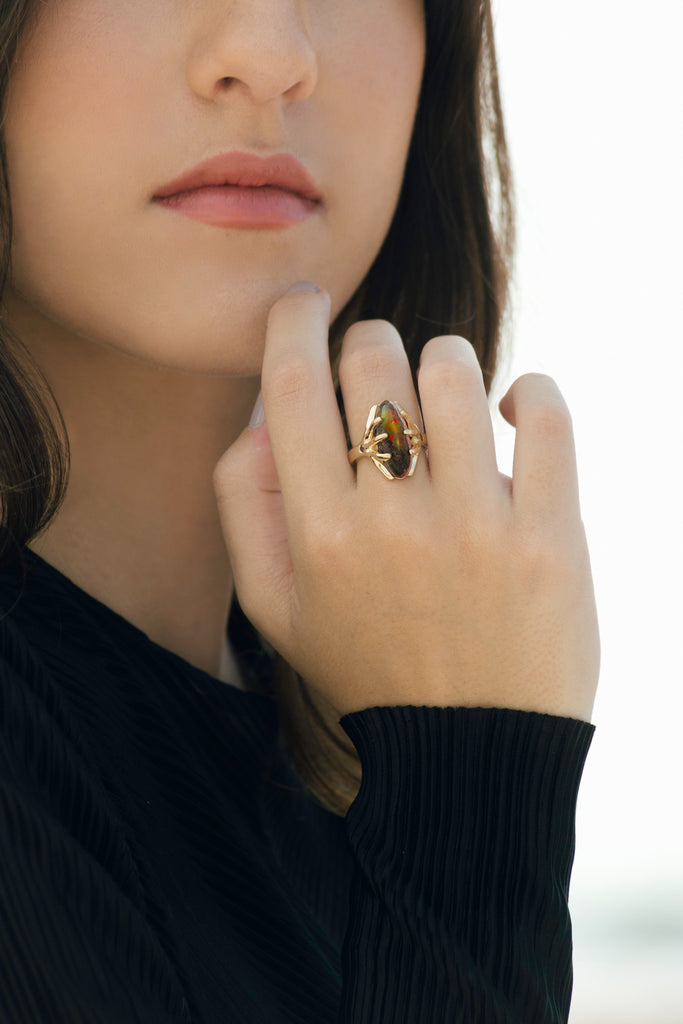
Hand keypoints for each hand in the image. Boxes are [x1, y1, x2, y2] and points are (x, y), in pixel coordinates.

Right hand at [214, 287, 599, 721]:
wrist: (470, 752)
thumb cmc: (366, 668)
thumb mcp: (274, 607)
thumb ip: (244, 505)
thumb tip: (265, 411)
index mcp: (319, 535)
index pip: (292, 385)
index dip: (293, 321)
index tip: (305, 303)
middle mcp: (394, 522)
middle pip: (373, 362)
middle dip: (369, 346)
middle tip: (379, 372)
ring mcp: (480, 526)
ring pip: (454, 372)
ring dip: (443, 361)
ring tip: (444, 396)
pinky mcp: (552, 536)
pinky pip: (547, 415)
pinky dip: (528, 391)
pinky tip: (510, 407)